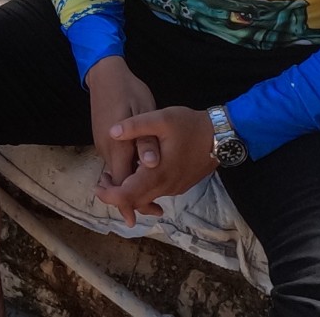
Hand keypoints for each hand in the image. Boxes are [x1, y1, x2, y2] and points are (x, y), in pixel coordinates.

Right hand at [87, 57, 158, 196]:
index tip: (137, 220)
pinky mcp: (102, 138)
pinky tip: (141, 170)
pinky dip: (126, 171)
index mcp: (116, 145)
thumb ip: (146, 139)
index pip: (121, 183)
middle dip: (132, 197)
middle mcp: (105, 148)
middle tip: (154, 210)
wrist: (105, 74)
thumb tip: (150, 164)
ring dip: (130, 184)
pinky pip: (114, 161)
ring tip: (152, 194)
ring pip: (116, 172)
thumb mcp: (143, 111)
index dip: (129, 201)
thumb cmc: (128, 90)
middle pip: (117, 181)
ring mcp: (102, 143)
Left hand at [95, 106, 218, 226]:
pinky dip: (142, 188)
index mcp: (158, 174)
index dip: (110, 195)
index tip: (97, 184)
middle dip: (116, 194)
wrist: (222, 135)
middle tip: (103, 178)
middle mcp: (167, 187)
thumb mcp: (161, 118)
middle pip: (136, 201)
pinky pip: (157, 192)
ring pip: (147, 198)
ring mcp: (175, 188)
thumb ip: (135, 126)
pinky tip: (137, 171)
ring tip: (115, 174)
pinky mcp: (181, 184)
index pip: (128, 196)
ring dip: (129, 191)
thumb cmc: (190, 125)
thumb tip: (112, 132)